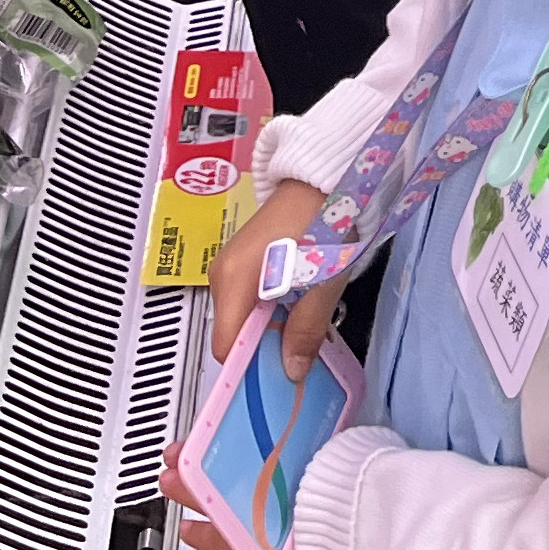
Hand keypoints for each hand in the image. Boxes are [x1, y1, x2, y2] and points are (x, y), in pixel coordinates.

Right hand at [206, 174, 337, 378]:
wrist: (325, 172)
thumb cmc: (323, 220)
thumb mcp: (323, 280)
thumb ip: (306, 328)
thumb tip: (292, 372)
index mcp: (233, 281)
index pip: (226, 347)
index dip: (250, 365)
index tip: (277, 377)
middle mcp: (223, 274)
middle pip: (235, 333)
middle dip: (265, 348)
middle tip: (300, 354)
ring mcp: (232, 265)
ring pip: (245, 317)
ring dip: (272, 328)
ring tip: (306, 327)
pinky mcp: (246, 258)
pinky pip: (252, 298)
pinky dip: (272, 309)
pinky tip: (300, 305)